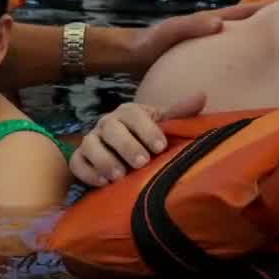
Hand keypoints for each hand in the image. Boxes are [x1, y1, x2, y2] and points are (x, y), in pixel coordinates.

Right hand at [68, 93, 205, 186]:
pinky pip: (77, 163)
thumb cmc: (148, 138)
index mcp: (128, 113)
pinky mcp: (80, 159)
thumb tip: (202, 95)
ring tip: (120, 176)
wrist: (125, 153)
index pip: (133, 114)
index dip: (146, 129)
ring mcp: (91, 141)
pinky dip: (88, 173)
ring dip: (104, 160)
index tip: (160, 147)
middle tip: (141, 163)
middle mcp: (107, 124)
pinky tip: (102, 183)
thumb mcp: (164, 124)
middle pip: (111, 129)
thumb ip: (180, 114)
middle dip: (126, 146)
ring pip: (90, 145)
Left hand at [122, 0, 268, 71]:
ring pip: (237, 43)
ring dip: (256, 44)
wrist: (130, 58)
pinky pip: (227, 60)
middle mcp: (210, 31)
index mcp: (208, 22)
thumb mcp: (169, 32)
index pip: (242, 12)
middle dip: (266, 26)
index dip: (264, 9)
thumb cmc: (148, 43)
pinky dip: (240, 61)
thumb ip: (190, 27)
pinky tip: (248, 75)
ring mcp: (207, 46)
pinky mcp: (201, 61)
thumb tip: (220, 23)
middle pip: (244, 26)